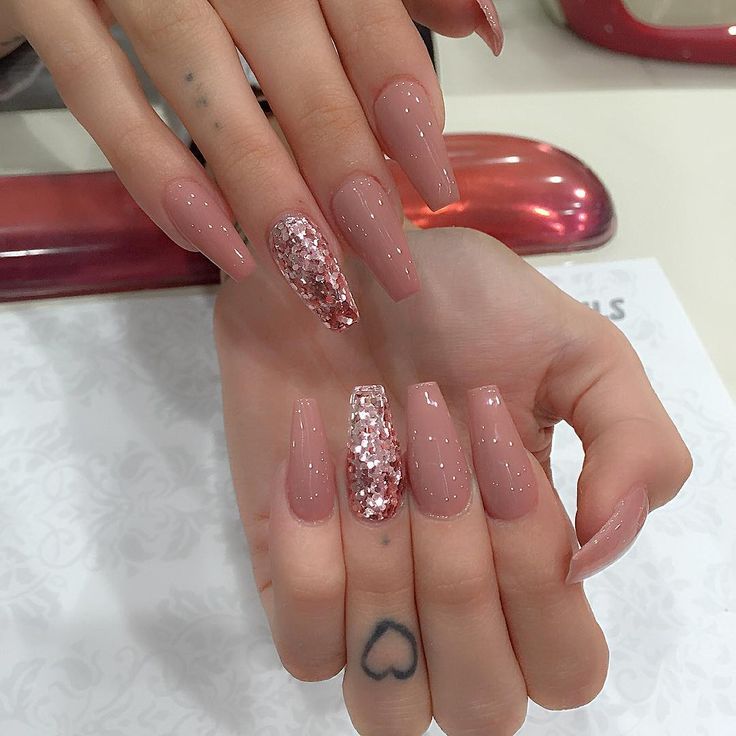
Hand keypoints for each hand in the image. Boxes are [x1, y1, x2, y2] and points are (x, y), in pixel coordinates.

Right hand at [2, 0, 501, 326]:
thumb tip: (483, 27)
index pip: (362, 9)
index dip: (401, 101)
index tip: (434, 186)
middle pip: (292, 60)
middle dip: (342, 167)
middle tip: (385, 257)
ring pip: (202, 85)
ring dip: (261, 189)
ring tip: (309, 273)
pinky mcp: (45, 0)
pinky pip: (98, 95)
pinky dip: (154, 172)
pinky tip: (209, 242)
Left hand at [214, 228, 691, 733]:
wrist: (331, 262)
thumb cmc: (454, 299)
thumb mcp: (577, 349)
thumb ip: (635, 445)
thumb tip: (598, 555)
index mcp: (528, 552)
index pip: (564, 667)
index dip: (537, 577)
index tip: (496, 445)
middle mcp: (448, 594)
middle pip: (480, 703)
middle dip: (463, 573)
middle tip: (435, 443)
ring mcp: (362, 591)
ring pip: (385, 701)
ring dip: (386, 577)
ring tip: (370, 463)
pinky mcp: (285, 570)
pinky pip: (302, 646)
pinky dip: (309, 556)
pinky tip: (311, 455)